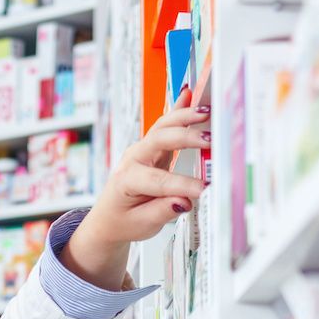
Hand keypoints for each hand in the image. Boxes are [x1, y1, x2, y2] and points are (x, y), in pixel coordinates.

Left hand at [64, 87, 210, 288]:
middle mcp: (132, 160)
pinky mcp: (152, 147)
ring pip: (163, 127)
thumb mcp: (142, 225)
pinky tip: (188, 93)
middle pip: (159, 140)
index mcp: (126, 180)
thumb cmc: (124, 221)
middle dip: (185, 138)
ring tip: (205, 113)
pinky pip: (165, 125)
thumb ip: (162, 211)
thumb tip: (184, 200)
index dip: (182, 184)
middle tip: (208, 141)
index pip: (158, 180)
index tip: (203, 190)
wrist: (110, 217)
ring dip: (184, 117)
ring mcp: (142, 150)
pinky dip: (178, 109)